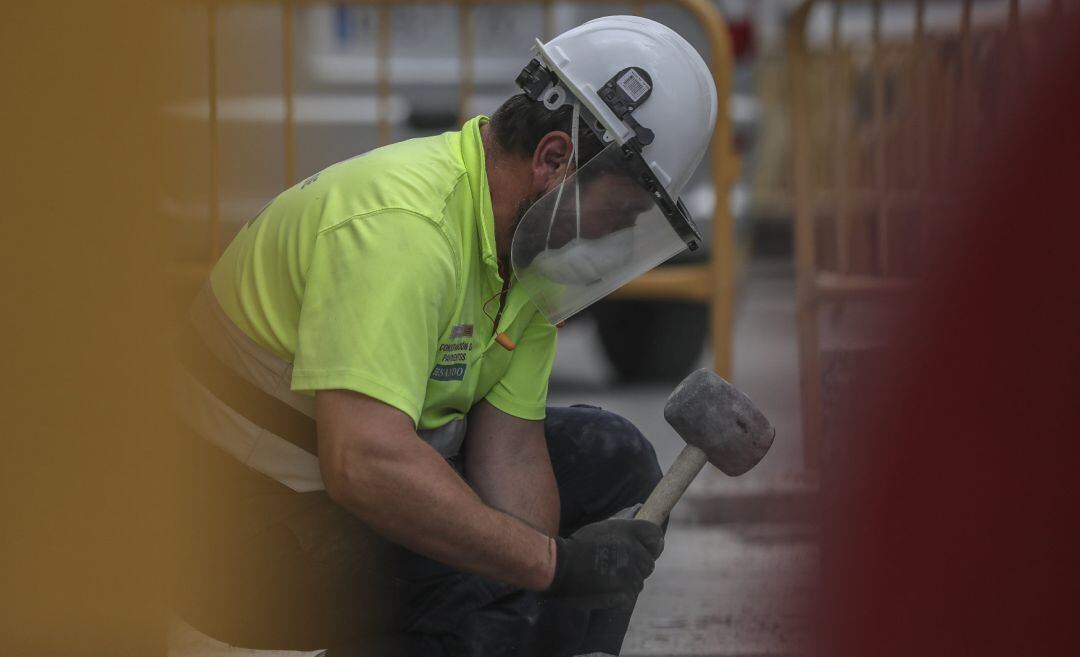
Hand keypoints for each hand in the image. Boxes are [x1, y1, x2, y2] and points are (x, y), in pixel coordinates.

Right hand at [546, 515, 664, 608]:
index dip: (654, 543)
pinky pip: (630, 595)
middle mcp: (631, 549)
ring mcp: (628, 571)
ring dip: (628, 582)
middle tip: (618, 567)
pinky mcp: (623, 591)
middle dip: (638, 566)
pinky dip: (620, 595)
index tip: (647, 549)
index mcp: (626, 530)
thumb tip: (639, 507)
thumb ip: (623, 518)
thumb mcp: (602, 527)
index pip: (655, 535)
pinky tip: (605, 589)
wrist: (559, 567)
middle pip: (650, 563)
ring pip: (639, 581)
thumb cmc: (579, 545)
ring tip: (608, 578)